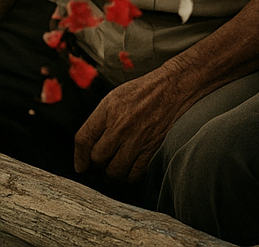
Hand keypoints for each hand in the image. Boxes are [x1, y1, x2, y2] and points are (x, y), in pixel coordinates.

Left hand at [74, 62, 194, 182]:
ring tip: (116, 168)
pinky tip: (130, 169)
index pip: (83, 139)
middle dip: (97, 164)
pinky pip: (134, 174)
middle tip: (103, 164)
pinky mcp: (153, 147)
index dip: (79, 157)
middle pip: (97, 158)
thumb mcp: (115, 96)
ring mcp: (137, 138)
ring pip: (114, 170)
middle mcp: (121, 125)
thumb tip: (86, 147)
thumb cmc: (145, 90)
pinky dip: (129, 177)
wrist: (176, 85)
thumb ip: (98, 119)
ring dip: (112, 173)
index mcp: (109, 109)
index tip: (82, 166)